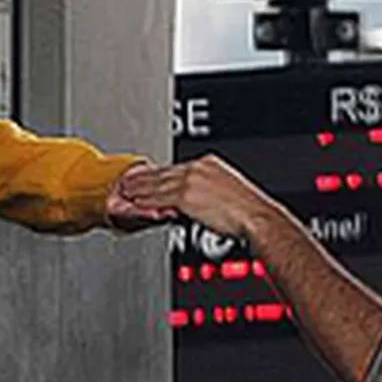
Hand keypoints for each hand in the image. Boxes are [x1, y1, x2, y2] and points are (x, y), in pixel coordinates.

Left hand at [119, 155, 277, 239]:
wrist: (256, 218)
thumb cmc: (248, 211)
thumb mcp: (227, 193)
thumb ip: (208, 194)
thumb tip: (196, 203)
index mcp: (210, 163)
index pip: (176, 168)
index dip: (159, 173)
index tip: (147, 176)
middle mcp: (198, 168)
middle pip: (163, 172)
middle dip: (143, 177)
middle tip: (127, 180)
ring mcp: (191, 180)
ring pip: (157, 183)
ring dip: (138, 187)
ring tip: (125, 191)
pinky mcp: (185, 196)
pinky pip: (159, 198)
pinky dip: (145, 200)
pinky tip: (136, 202)